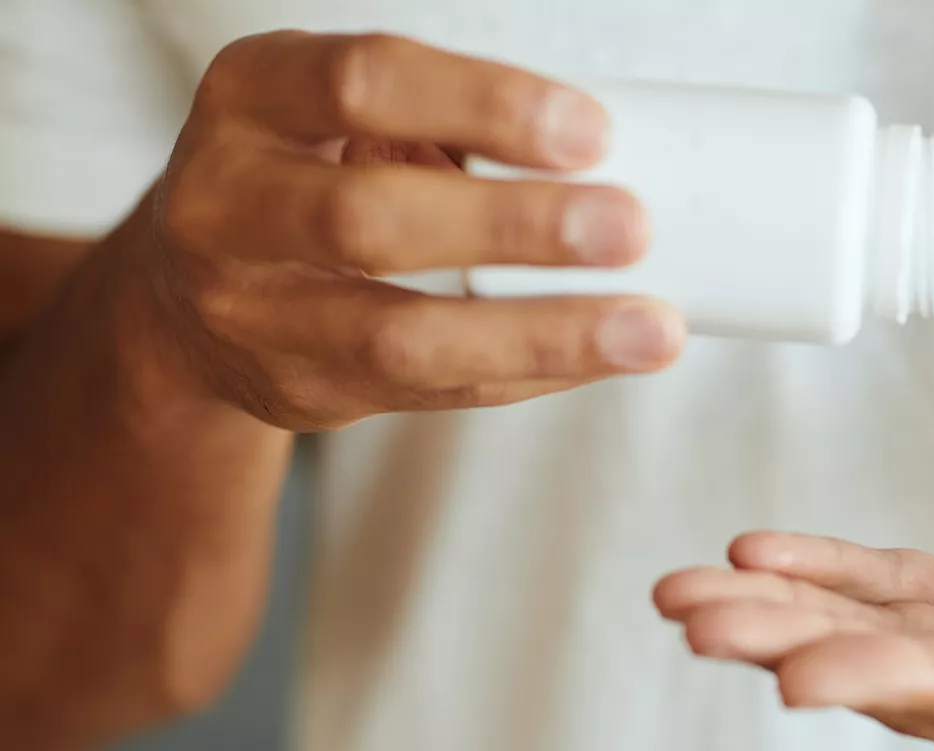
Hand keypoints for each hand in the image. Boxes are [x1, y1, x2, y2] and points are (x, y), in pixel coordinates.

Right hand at [130, 30, 682, 428]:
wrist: (190, 290)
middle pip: (371, 219)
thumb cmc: (310, 172)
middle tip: (631, 227)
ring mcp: (249, 310)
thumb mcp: (342, 115)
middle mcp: (226, 202)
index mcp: (251, 94)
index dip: (484, 104)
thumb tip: (617, 158)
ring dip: (540, 333)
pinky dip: (528, 372)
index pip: (364, 82)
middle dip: (514, 227)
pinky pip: (431, 391)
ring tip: (650, 330)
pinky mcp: (296, 389)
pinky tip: (603, 358)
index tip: (592, 131)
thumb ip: (447, 123)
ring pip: (400, 336)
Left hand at [655, 378, 933, 750]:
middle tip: (703, 623)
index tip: (803, 673)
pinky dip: (830, 572)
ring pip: (897, 640)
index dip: (905, 687)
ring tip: (688, 596)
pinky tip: (757, 557)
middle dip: (807, 653)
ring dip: (791, 618)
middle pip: (926, 685)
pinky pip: (906, 587)